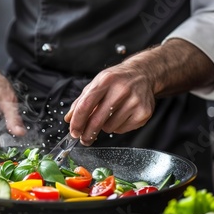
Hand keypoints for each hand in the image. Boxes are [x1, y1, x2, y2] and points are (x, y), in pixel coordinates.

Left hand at [64, 39, 213, 144]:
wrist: (143, 74)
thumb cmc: (117, 80)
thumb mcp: (97, 83)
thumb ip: (81, 101)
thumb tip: (69, 118)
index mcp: (106, 80)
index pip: (86, 105)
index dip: (77, 122)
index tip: (74, 132)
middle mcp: (121, 90)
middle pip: (97, 120)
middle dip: (87, 133)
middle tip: (84, 139)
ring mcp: (134, 102)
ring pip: (109, 128)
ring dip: (104, 126)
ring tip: (110, 115)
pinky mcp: (143, 113)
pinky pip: (121, 129)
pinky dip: (117, 127)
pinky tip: (121, 115)